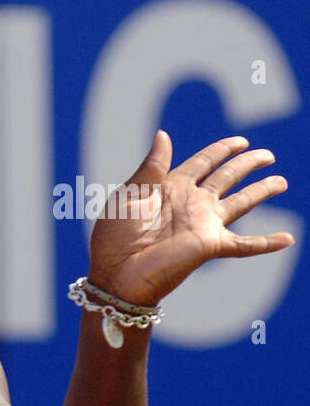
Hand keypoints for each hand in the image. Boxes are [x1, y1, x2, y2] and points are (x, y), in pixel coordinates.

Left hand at [87, 131, 293, 305]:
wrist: (116, 272)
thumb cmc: (115, 234)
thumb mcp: (130, 194)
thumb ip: (152, 166)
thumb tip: (163, 134)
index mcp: (171, 187)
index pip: (204, 162)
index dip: (222, 150)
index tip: (240, 141)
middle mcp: (192, 203)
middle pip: (227, 177)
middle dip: (247, 165)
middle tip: (267, 155)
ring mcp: (204, 224)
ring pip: (241, 203)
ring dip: (262, 192)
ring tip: (281, 182)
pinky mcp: (210, 245)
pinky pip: (245, 245)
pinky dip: (267, 243)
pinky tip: (288, 239)